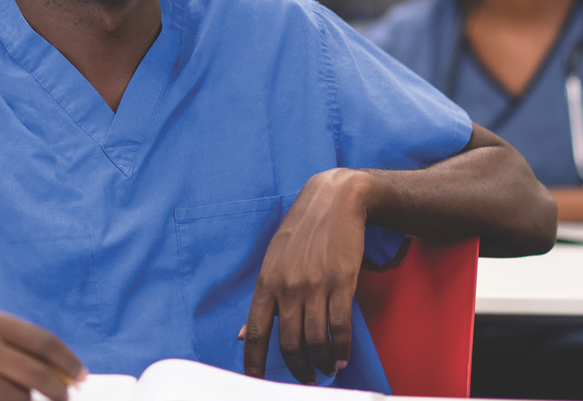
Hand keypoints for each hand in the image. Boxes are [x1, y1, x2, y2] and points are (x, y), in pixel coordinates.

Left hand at [242, 169, 369, 382]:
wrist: (334, 201)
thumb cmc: (301, 232)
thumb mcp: (273, 261)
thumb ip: (261, 301)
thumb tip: (241, 335)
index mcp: (266, 283)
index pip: (255, 334)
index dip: (254, 365)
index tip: (255, 383)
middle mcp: (287, 287)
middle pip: (288, 344)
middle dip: (298, 369)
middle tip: (306, 380)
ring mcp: (315, 286)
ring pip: (316, 341)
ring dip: (322, 364)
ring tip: (326, 370)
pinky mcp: (341, 283)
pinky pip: (340, 328)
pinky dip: (341, 349)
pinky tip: (341, 357)